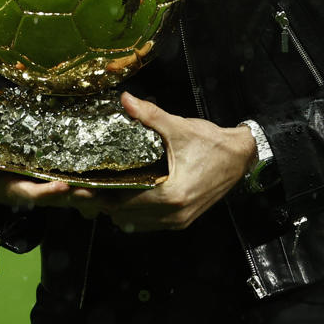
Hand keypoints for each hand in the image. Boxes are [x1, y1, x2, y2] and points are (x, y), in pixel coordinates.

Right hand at [0, 160, 107, 217]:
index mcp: (20, 191)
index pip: (35, 194)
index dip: (47, 193)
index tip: (61, 187)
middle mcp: (41, 193)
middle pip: (63, 198)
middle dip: (78, 196)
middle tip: (95, 192)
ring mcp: (55, 189)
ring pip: (78, 193)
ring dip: (94, 195)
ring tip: (111, 194)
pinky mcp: (66, 180)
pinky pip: (85, 184)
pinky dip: (101, 187)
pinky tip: (119, 184)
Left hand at [82, 92, 256, 232]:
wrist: (241, 157)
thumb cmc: (212, 143)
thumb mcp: (179, 127)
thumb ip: (149, 115)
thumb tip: (124, 99)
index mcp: (171, 195)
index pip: (125, 202)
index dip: (101, 195)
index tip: (81, 186)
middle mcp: (174, 214)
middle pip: (125, 216)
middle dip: (104, 203)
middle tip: (85, 187)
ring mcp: (179, 220)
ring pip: (136, 223)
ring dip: (118, 210)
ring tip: (101, 191)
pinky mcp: (182, 220)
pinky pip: (149, 223)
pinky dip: (134, 213)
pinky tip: (125, 196)